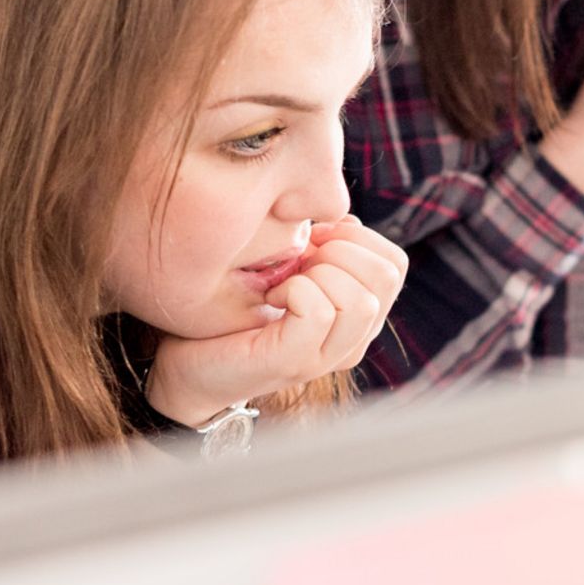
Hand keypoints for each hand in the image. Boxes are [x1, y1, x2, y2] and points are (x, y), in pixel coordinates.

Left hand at [143, 218, 407, 425]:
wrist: (189, 363)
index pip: (395, 264)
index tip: (313, 241)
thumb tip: (344, 221)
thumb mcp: (290, 269)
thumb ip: (323, 249)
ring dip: (317, 274)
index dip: (357, 237)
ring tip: (283, 282)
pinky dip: (293, 289)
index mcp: (359, 318)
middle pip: (385, 277)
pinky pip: (318, 311)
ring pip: (360, 300)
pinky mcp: (293, 363)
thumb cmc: (234, 311)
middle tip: (297, 261)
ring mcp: (325, 357)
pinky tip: (271, 296)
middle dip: (339, 251)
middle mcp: (352, 342)